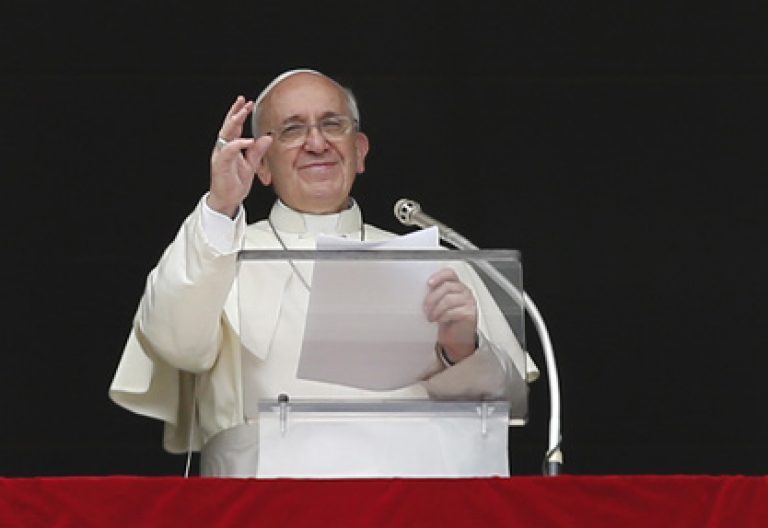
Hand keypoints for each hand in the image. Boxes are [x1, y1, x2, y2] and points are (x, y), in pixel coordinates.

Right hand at [208, 96, 272, 217]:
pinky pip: (228, 151)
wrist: (227, 200)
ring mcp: (221, 156)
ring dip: (234, 122)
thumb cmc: (235, 183)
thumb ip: (258, 151)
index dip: (239, 114)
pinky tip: (248, 140)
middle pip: (228, 126)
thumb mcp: (251, 165)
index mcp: (230, 148)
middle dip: (235, 112)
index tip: (247, 103)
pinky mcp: (220, 164)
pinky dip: (238, 144)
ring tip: (242, 113)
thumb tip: (267, 137)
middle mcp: (223, 149)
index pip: (234, 127)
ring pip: (225, 134)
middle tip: (244, 102)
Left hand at [424, 268, 477, 363]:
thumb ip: (435, 294)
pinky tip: (439, 321)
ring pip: (448, 299)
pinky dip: (442, 317)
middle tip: (425, 309)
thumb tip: (421, 291)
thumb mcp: (440, 304)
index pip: (450, 273)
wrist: (457, 339)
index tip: (428, 283)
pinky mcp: (470, 314)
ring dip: (436, 309)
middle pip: (446, 287)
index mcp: (457, 286)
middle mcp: (465, 291)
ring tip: (431, 317)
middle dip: (432, 298)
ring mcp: (469, 302)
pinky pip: (452, 312)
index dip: (439, 276)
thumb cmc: (447, 320)